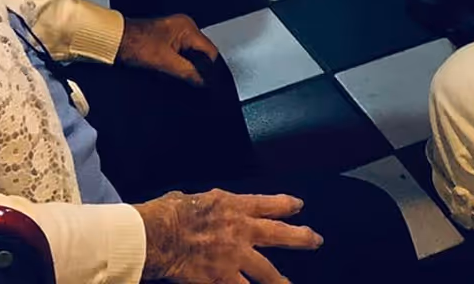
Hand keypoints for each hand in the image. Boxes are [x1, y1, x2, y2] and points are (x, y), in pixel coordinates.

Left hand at [118, 13, 219, 86]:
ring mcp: (173, 34)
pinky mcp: (165, 42)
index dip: (211, 70)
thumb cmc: (136, 46)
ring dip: (189, 70)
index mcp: (187, 28)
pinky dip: (180, 67)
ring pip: (190, 57)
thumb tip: (204, 83)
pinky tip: (176, 77)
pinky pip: (180, 56)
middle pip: (201, 54)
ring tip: (189, 84)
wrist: (113, 41)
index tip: (211, 86)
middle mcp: (183, 28)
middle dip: (200, 71)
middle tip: (200, 87)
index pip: (210, 51)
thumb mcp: (164, 62)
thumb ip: (187, 72)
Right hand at [137, 190, 320, 283]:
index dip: (286, 205)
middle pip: (279, 234)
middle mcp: (240, 231)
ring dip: (281, 282)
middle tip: (316, 240)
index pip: (267, 204)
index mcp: (232, 206)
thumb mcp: (190, 198)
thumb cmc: (168, 214)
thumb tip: (198, 206)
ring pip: (267, 273)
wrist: (158, 235)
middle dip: (301, 238)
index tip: (299, 206)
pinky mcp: (222, 279)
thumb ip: (204, 206)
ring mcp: (234, 257)